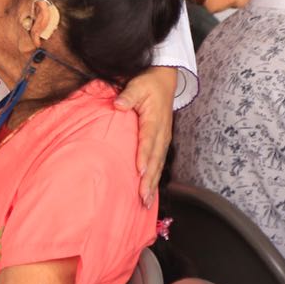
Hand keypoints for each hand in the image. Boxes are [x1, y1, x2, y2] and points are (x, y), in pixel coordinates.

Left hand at [115, 66, 177, 206]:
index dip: (144, 156)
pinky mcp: (162, 142)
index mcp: (155, 120)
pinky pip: (159, 162)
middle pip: (156, 159)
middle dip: (150, 179)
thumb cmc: (149, 84)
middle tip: (142, 197)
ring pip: (159, 165)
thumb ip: (128, 95)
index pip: (148, 141)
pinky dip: (155, 178)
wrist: (166, 81)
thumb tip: (119, 104)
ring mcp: (164, 139)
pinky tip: (149, 192)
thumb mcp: (138, 85)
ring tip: (145, 201)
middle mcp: (162, 133)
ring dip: (153, 183)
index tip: (140, 171)